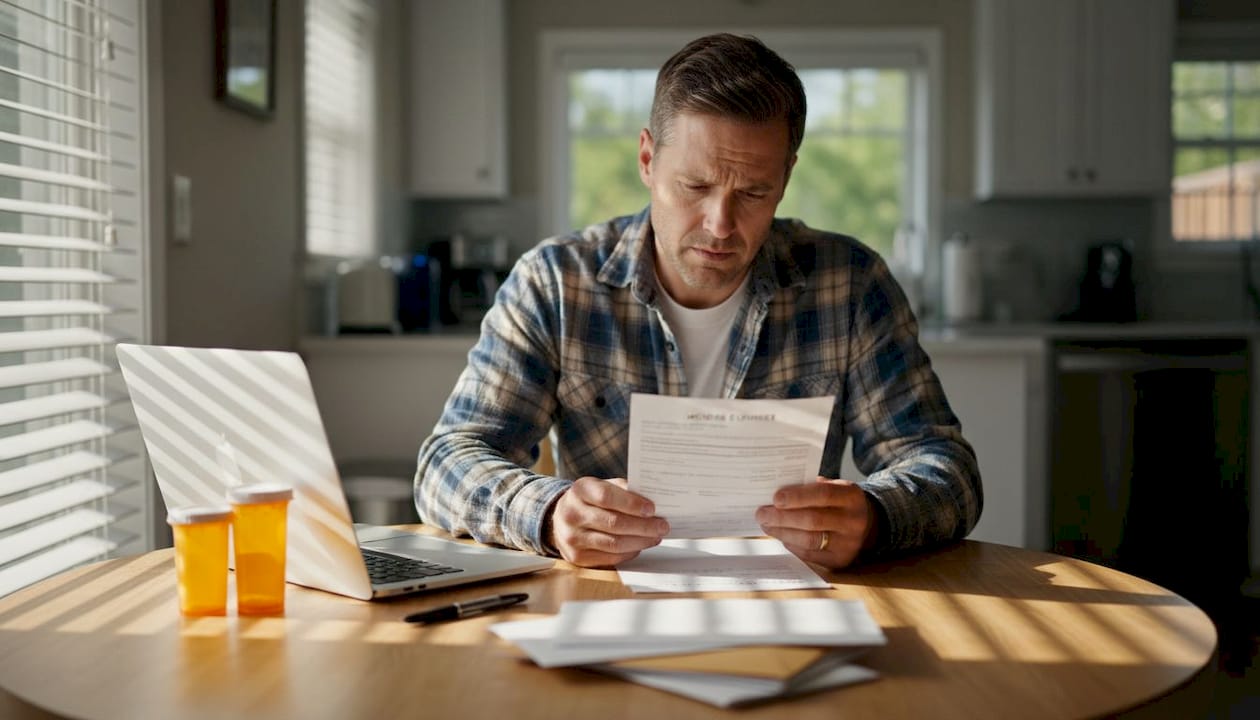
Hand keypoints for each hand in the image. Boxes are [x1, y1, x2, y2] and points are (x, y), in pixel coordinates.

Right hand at [546, 477, 669, 567]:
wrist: (562, 518)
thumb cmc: (590, 500)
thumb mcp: (603, 486)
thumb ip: (624, 490)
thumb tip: (652, 500)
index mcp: (580, 490)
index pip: (606, 497)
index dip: (631, 503)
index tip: (652, 509)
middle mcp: (572, 514)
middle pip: (613, 523)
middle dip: (643, 526)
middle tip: (662, 526)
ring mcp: (573, 537)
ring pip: (614, 543)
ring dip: (640, 541)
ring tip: (656, 537)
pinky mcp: (577, 557)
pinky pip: (610, 557)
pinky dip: (630, 552)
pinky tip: (640, 546)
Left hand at [755, 476, 877, 568]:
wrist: (865, 524)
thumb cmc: (838, 502)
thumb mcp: (832, 487)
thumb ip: (809, 488)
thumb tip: (775, 495)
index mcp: (851, 496)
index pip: (823, 494)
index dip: (797, 497)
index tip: (775, 498)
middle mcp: (854, 521)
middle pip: (813, 520)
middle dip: (782, 517)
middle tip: (761, 514)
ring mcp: (849, 544)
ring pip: (809, 540)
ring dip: (783, 532)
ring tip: (766, 525)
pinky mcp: (840, 560)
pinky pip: (809, 554)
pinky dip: (791, 545)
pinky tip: (781, 536)